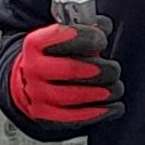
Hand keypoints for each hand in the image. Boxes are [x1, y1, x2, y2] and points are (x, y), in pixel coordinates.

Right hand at [4, 22, 123, 130]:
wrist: (28, 83)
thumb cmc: (54, 57)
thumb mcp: (64, 37)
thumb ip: (86, 28)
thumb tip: (104, 26)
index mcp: (35, 44)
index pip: (60, 37)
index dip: (86, 38)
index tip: (102, 40)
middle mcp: (33, 69)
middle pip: (70, 69)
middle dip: (99, 69)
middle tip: (114, 70)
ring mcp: (37, 94)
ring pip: (73, 96)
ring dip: (102, 92)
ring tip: (116, 88)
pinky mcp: (46, 116)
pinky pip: (74, 118)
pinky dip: (99, 113)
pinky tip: (114, 107)